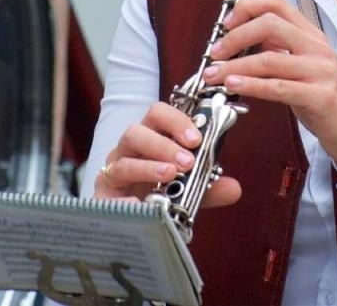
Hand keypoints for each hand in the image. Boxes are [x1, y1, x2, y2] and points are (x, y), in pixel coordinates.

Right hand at [95, 102, 240, 207]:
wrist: (132, 223)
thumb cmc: (159, 194)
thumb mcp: (189, 189)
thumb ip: (209, 187)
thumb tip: (234, 188)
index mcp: (151, 138)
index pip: (157, 114)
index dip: (176, 121)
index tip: (196, 138)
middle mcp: (128, 150)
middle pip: (136, 132)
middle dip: (163, 144)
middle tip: (187, 161)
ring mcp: (114, 171)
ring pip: (124, 160)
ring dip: (148, 167)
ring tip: (169, 176)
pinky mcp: (102, 195)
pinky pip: (109, 194)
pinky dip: (127, 199)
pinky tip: (142, 205)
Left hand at [204, 0, 336, 169]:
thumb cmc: (324, 98)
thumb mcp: (303, 65)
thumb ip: (279, 49)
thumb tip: (243, 37)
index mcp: (311, 35)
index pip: (277, 3)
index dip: (247, 8)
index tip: (225, 25)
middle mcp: (317, 48)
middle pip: (269, 24)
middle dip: (235, 37)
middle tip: (215, 53)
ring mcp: (320, 71)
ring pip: (268, 59)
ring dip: (234, 66)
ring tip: (213, 74)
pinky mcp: (320, 96)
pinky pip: (278, 87)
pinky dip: (251, 85)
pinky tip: (233, 86)